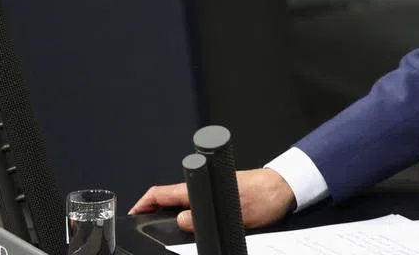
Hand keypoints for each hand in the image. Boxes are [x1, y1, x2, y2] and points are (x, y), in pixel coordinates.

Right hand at [128, 168, 294, 232]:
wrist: (285, 189)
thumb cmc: (265, 195)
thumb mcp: (235, 211)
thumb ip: (206, 217)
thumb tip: (182, 220)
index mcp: (201, 186)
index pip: (162, 192)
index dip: (143, 203)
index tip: (132, 216)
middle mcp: (203, 187)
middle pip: (169, 201)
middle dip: (155, 214)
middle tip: (148, 231)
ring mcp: (211, 192)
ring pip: (183, 206)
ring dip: (173, 218)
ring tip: (166, 233)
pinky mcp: (221, 198)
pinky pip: (198, 209)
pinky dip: (189, 218)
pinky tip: (191, 229)